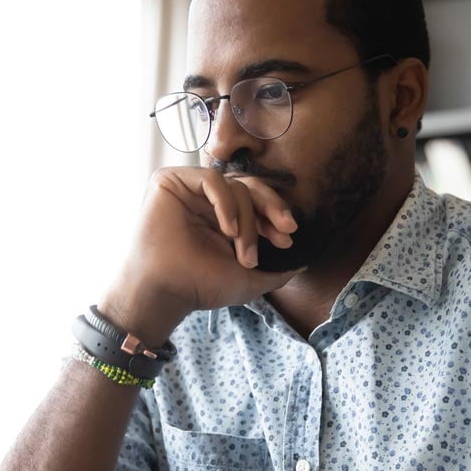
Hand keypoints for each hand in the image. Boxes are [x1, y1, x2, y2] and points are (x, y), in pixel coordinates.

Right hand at [101, 168, 302, 344]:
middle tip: (285, 230)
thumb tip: (305, 263)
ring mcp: (188, 190)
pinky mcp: (169, 182)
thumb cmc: (199, 286)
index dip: (275, 215)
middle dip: (272, 208)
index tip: (288, 239)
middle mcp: (205, 201)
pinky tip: (227, 229)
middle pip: (250, 187)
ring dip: (247, 220)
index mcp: (220, 218)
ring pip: (234, 186)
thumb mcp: (250, 280)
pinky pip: (211, 178)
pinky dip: (226, 202)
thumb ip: (278, 271)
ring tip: (242, 250)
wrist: (165, 291)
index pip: (255, 202)